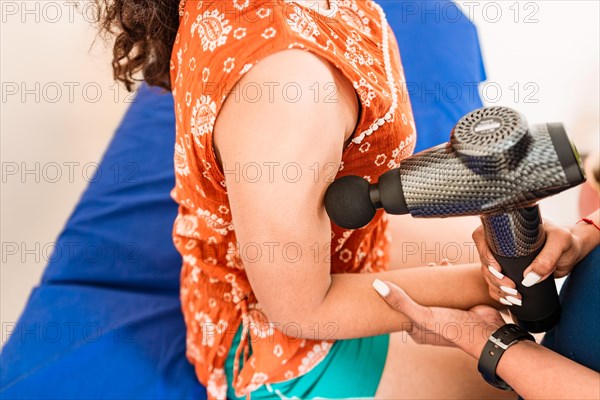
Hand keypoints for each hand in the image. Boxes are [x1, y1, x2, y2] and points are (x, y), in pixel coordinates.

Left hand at [372, 279, 505, 358]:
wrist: (488, 332)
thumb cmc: (454, 329)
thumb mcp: (423, 315)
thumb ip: (400, 302)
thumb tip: (377, 285)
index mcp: (417, 330)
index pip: (401, 309)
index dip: (398, 293)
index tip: (397, 277)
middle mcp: (429, 323)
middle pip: (418, 298)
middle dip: (418, 281)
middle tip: (420, 269)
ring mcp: (444, 314)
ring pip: (433, 291)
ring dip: (433, 276)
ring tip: (435, 265)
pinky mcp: (458, 305)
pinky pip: (449, 288)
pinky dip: (447, 276)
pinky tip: (448, 266)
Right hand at [472, 220, 584, 306]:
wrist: (573, 250)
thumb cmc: (566, 239)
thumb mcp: (560, 242)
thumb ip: (547, 257)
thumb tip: (528, 278)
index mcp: (507, 228)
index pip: (482, 237)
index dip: (485, 254)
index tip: (497, 269)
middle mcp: (501, 242)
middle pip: (484, 260)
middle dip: (494, 278)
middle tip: (512, 288)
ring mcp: (503, 257)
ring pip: (488, 274)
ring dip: (497, 288)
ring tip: (515, 297)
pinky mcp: (509, 271)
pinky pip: (495, 283)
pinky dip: (499, 294)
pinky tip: (509, 300)